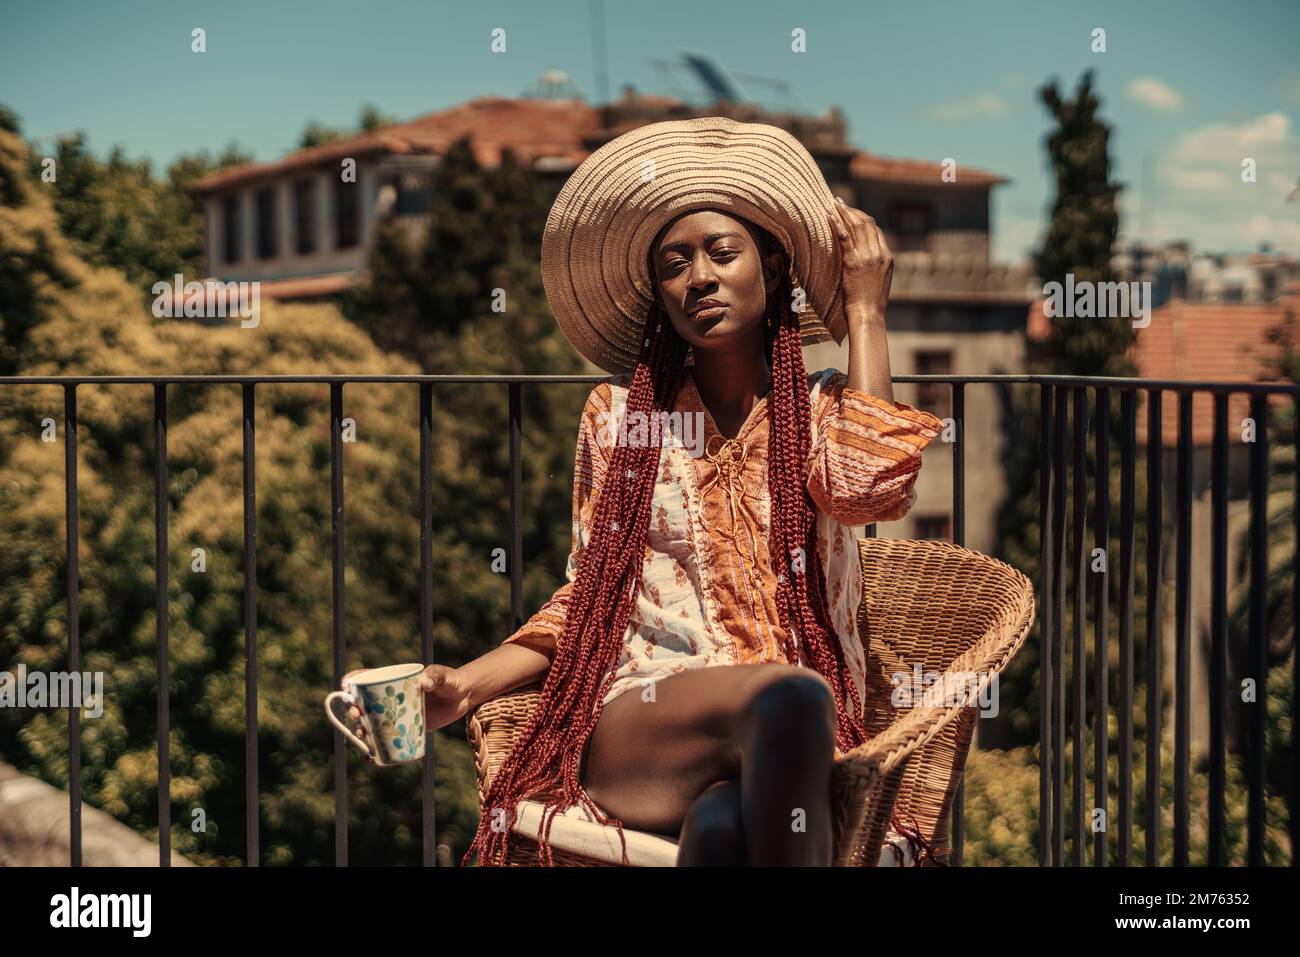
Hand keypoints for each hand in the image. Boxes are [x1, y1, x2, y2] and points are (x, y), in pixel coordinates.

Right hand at [343, 665, 473, 737]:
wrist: (463, 698)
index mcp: (393, 680)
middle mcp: (389, 697)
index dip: (352, 681)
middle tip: (357, 715)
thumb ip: (436, 676)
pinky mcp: (404, 728)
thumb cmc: (451, 681)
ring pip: (371, 722)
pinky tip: (370, 754)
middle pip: (363, 702)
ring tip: (363, 734)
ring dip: (360, 729)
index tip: (346, 687)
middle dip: (352, 709)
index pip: (366, 677)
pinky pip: (385, 737)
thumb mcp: (444, 677)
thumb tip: (424, 683)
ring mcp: (396, 713)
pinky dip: (375, 746)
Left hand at [827, 196, 891, 318]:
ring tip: (833, 204)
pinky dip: (836, 224)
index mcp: (886, 257)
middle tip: (840, 202)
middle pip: (866, 223)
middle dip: (852, 210)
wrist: (868, 314)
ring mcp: (866, 257)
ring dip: (844, 212)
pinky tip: (828, 215)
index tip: (852, 213)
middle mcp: (878, 253)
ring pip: (856, 226)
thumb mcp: (880, 280)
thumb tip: (869, 258)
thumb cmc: (871, 302)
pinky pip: (843, 238)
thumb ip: (877, 265)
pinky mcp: (852, 263)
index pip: (876, 230)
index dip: (863, 219)